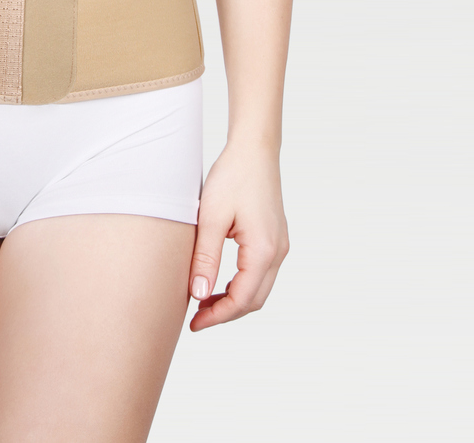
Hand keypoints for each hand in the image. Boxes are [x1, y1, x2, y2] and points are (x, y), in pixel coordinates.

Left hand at [188, 141, 288, 330]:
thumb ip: (205, 258)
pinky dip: (240, 284)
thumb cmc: (232, 177)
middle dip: (225, 313)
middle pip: (254, 300)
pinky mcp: (274, 238)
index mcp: (264, 250)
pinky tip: (218, 281)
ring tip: (202, 302)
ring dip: (233, 300)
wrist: (253, 150)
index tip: (194, 323)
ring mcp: (279, 245)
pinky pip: (260, 272)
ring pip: (259, 288)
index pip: (242, 299)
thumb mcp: (211, 217)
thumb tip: (198, 295)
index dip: (217, 315)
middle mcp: (278, 252)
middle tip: (196, 318)